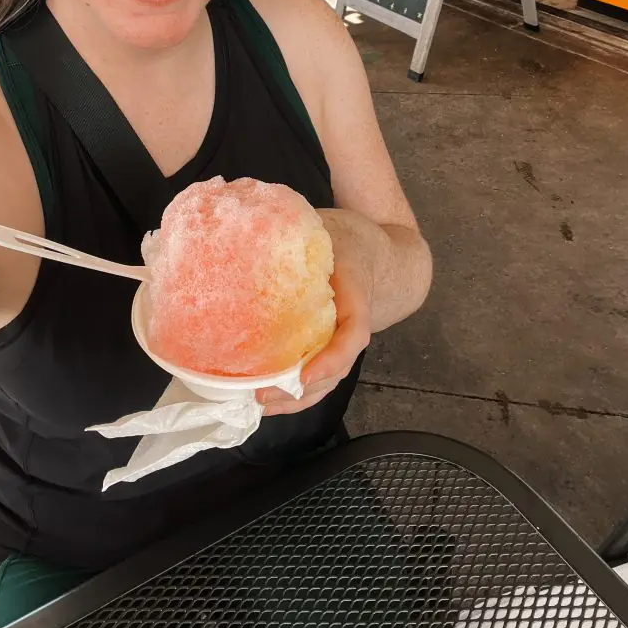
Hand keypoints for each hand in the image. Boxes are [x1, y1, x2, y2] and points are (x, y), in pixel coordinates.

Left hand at [258, 209, 372, 416]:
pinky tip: (266, 397)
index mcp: (355, 290)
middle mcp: (353, 322)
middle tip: (261, 395)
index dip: (332, 357)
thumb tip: (245, 229)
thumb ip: (294, 230)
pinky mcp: (331, 344)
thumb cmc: (348, 238)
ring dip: (296, 400)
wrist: (381, 253)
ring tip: (257, 403)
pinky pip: (319, 375)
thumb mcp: (325, 225)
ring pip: (328, 380)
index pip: (354, 332)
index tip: (304, 375)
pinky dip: (296, 392)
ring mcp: (344, 338)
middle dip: (301, 392)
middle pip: (336, 370)